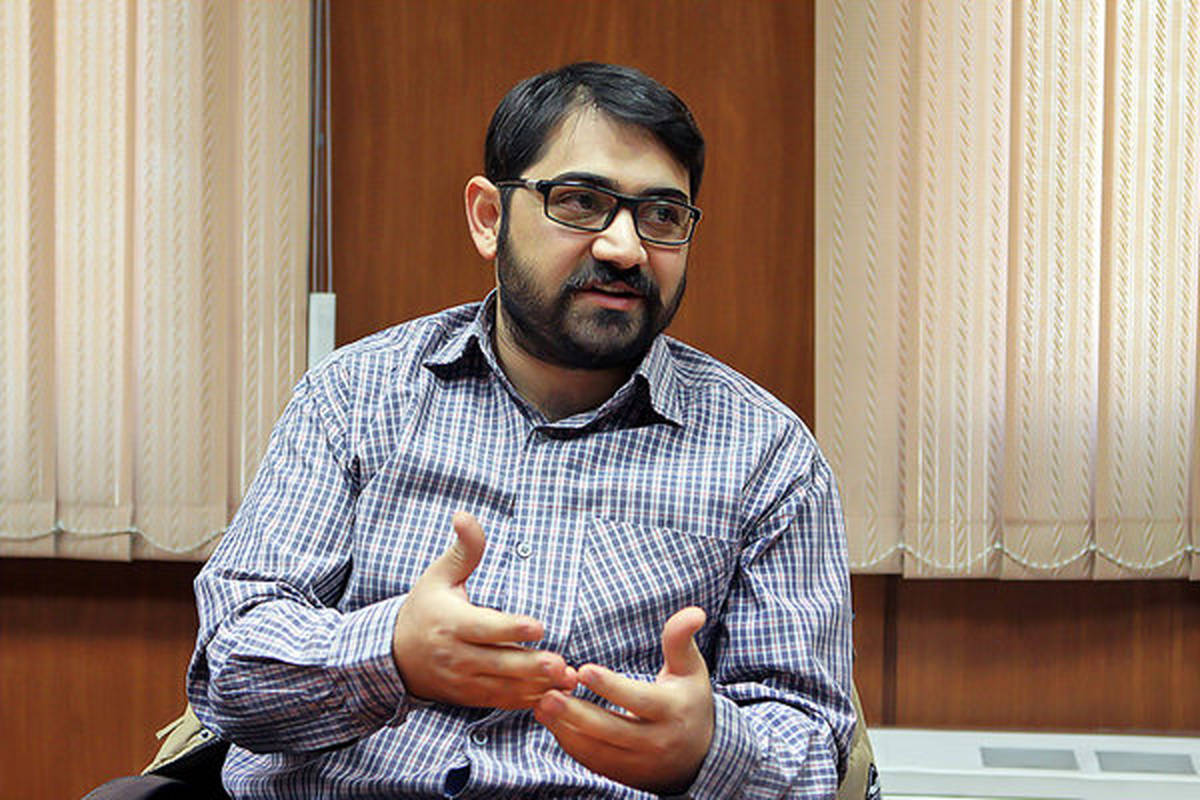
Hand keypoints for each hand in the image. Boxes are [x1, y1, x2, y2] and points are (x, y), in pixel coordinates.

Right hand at [392, 511, 576, 708]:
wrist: (395, 656)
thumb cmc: (425, 609)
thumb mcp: (439, 576)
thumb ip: (464, 549)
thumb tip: (466, 515)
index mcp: (451, 623)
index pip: (484, 628)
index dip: (510, 629)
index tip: (537, 627)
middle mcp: (457, 655)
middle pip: (497, 663)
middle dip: (529, 665)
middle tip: (559, 663)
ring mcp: (464, 680)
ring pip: (503, 687)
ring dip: (536, 686)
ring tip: (566, 681)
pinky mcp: (471, 696)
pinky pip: (501, 702)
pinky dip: (527, 701)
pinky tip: (554, 694)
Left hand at [533, 607, 714, 794]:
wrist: (699, 755)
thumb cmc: (688, 700)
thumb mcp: (690, 669)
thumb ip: (681, 640)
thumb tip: (694, 611)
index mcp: (672, 710)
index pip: (639, 699)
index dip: (610, 686)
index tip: (583, 670)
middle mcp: (656, 741)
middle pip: (612, 729)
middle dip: (577, 714)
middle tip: (547, 696)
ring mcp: (639, 763)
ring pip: (598, 750)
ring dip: (566, 730)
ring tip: (541, 706)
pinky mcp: (624, 775)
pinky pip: (593, 762)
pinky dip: (571, 744)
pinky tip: (551, 722)